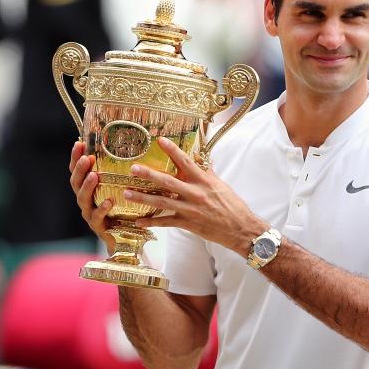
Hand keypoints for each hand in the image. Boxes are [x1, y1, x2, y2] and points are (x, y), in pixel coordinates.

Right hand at [68, 141, 115, 251]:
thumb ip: (119, 174)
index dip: (75, 158)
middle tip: (86, 158)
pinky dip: (102, 209)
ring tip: (94, 175)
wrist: (123, 239)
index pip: (77, 171)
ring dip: (87, 186)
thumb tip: (131, 149)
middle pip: (75, 183)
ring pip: (83, 199)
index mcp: (88, 189)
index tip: (79, 143)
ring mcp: (90, 214)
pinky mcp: (98, 227)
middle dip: (79, 169)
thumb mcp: (119, 190)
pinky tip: (109, 201)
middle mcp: (85, 200)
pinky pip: (97, 217)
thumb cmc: (122, 211)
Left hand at [125, 137, 266, 256]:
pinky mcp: (188, 223)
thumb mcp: (220, 185)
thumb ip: (206, 172)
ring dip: (143, 198)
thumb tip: (198, 158)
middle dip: (149, 175)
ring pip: (162, 202)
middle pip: (168, 181)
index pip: (186, 161)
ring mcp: (190, 209)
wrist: (241, 228)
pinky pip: (166, 222)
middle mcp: (195, 193)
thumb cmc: (232, 205)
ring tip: (127, 193)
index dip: (172, 150)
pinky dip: (152, 222)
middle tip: (133, 169)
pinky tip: (138, 221)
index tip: (159, 140)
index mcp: (204, 180)